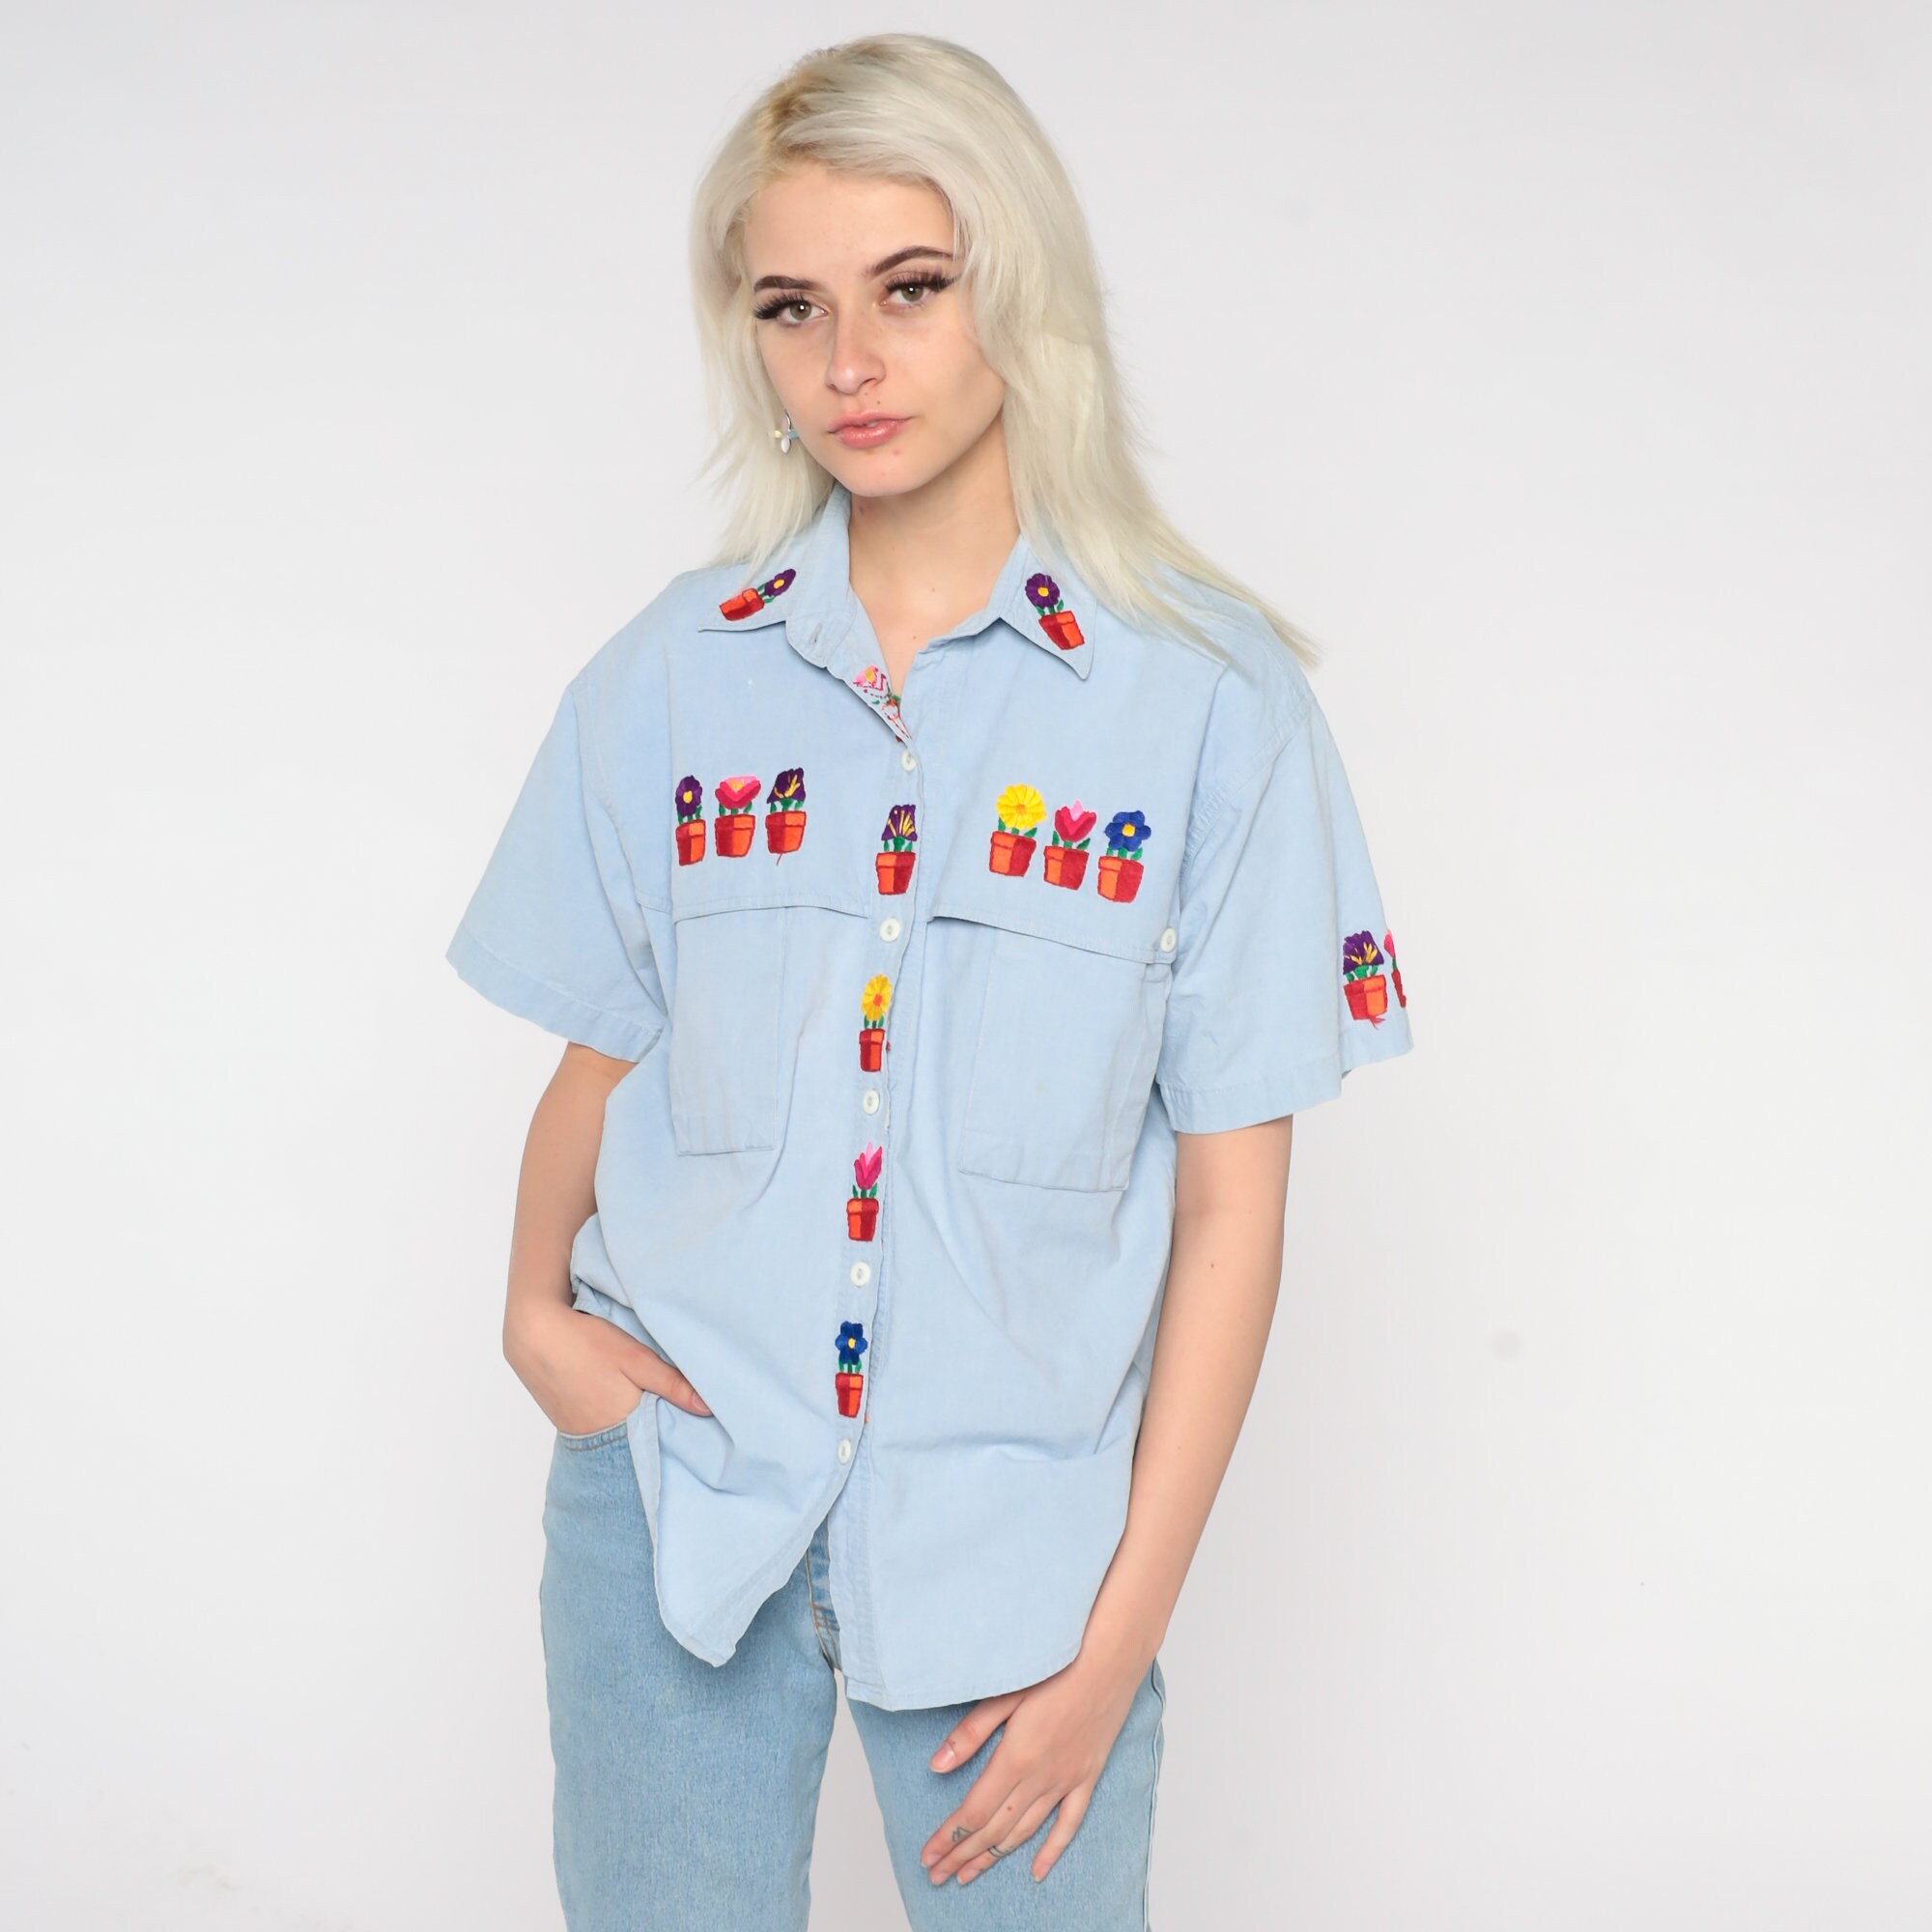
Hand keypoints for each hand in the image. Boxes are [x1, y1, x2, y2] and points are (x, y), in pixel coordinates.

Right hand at [505, 1301, 710, 1434]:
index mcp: (622, 1425)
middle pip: (636, 1442)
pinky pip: (597, 1429)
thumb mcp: (636, 1359)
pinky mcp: (565, 1421)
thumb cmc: (587, 1343)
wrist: (534, 1334)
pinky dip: (611, 1420)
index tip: (695, 1433)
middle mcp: (599, 1437)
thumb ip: (672, 1384)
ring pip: (616, 1435)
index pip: (657, 1444)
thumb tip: (708, 1408)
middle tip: (676, 1419)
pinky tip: (616, 1401)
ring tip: (648, 1408)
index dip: (674, 1436)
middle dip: (655, 1433)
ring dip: (631, 1426)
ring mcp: (579, 1432)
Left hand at [917, 1644, 1148, 1886]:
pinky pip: (1068, 1825)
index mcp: (1015, 1759)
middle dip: (962, 1855)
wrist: (1108, 1660)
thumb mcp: (1005, 1694)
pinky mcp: (1086, 1778)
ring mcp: (1065, 1782)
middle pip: (994, 1830)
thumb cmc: (1055, 1668)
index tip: (927, 1856)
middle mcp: (1040, 1779)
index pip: (973, 1812)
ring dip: (993, 1858)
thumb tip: (937, 1766)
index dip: (948, 1838)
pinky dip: (1051, 1851)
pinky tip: (1036, 1871)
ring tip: (968, 1875)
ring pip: (1024, 1832)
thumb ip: (970, 1733)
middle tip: (936, 1875)